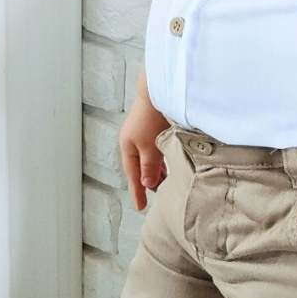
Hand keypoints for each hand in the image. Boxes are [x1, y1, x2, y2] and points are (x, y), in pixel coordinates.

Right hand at [119, 89, 169, 210]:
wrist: (157, 90)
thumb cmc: (151, 118)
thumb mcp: (150, 147)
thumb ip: (149, 167)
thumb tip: (146, 183)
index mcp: (127, 147)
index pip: (132, 175)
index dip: (137, 192)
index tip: (140, 207)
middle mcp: (132, 141)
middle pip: (139, 167)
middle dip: (146, 182)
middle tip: (156, 196)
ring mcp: (142, 133)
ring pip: (148, 159)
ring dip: (155, 171)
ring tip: (165, 182)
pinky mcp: (153, 126)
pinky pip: (155, 150)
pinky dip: (160, 160)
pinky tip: (168, 163)